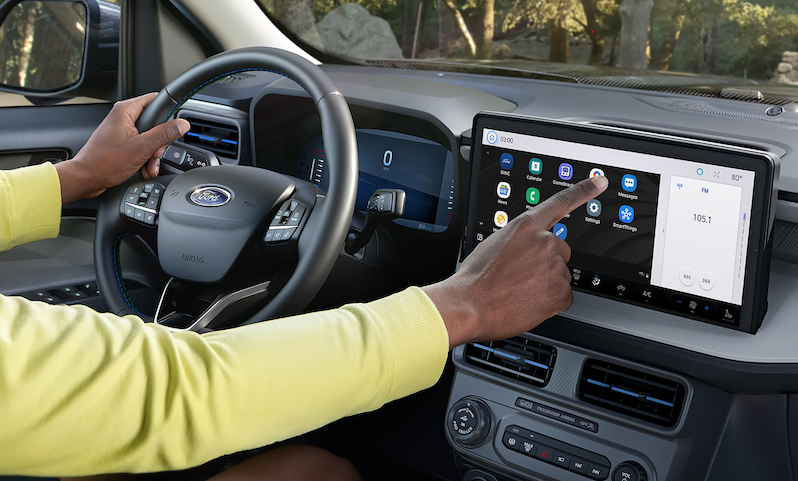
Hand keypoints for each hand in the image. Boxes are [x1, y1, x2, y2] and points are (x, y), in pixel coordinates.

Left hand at [54, 93, 190, 204]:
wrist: (86, 179)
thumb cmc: (104, 163)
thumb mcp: (141, 148)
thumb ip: (164, 134)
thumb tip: (182, 124)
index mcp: (125, 111)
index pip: (156, 100)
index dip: (168, 114)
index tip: (174, 127)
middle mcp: (123, 118)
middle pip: (155, 123)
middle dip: (159, 143)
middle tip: (154, 153)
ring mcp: (122, 131)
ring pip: (150, 137)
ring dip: (153, 154)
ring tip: (148, 165)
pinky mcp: (121, 143)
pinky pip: (141, 146)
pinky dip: (145, 158)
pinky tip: (143, 168)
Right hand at [423, 176, 608, 348]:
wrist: (470, 304)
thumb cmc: (477, 278)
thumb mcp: (495, 244)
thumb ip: (521, 240)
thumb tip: (531, 249)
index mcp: (527, 226)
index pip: (560, 202)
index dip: (584, 190)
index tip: (600, 182)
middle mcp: (545, 242)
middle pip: (561, 251)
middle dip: (547, 263)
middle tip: (522, 276)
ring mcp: (555, 267)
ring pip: (561, 275)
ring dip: (546, 284)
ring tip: (520, 289)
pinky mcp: (560, 292)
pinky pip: (564, 296)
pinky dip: (550, 301)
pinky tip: (529, 301)